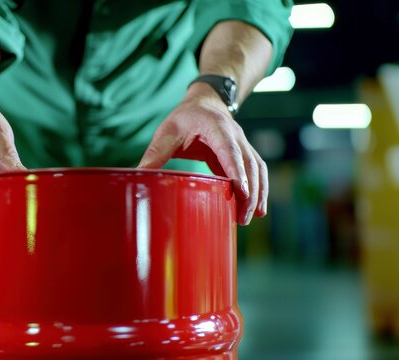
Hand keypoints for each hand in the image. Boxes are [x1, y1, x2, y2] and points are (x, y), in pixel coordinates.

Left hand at [138, 83, 266, 224]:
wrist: (206, 102)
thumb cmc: (185, 117)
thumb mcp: (168, 130)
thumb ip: (156, 151)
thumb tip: (139, 174)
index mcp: (216, 127)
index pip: (229, 150)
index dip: (237, 171)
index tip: (242, 192)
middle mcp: (235, 136)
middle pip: (249, 164)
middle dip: (250, 191)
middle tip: (243, 217)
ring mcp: (243, 144)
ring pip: (257, 169)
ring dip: (258, 193)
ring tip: (251, 216)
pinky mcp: (244, 154)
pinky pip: (256, 171)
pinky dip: (259, 189)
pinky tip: (257, 207)